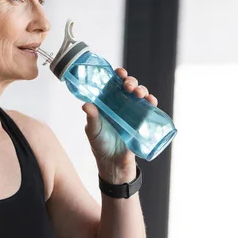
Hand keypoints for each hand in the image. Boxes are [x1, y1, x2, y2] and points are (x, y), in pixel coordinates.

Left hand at [82, 67, 157, 183]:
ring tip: (139, 94)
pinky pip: (149, 109)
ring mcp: (132, 112)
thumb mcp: (93, 130)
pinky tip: (151, 101)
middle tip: (128, 86)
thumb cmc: (100, 145)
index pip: (112, 84)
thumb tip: (86, 105)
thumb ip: (92, 118)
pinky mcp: (142, 122)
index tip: (118, 73)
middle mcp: (120, 105)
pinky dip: (152, 102)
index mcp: (107, 103)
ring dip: (142, 90)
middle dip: (130, 81)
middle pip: (128, 86)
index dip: (116, 76)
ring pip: (140, 95)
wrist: (114, 164)